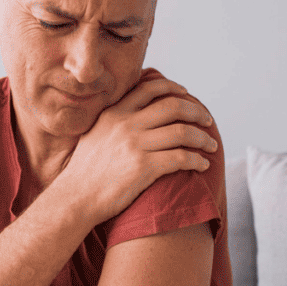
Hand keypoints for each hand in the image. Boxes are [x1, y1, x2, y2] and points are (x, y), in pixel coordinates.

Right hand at [54, 76, 216, 225]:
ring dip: (203, 138)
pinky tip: (202, 165)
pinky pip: (181, 158)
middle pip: (173, 106)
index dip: (173, 88)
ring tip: (211, 145)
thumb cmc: (84, 171)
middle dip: (197, 111)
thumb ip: (113, 119)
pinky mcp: (144, 167)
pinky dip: (197, 160)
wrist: (75, 198)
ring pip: (182, 132)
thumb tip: (132, 111)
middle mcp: (126, 124)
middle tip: (207, 120)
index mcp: (114, 113)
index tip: (186, 94)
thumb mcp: (94, 133)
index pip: (150, 88)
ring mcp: (135, 145)